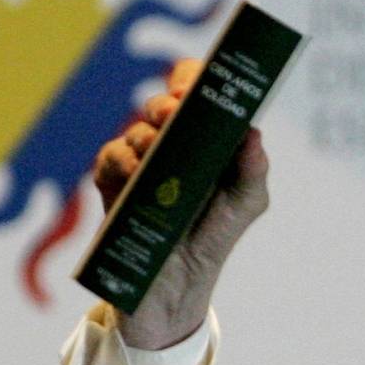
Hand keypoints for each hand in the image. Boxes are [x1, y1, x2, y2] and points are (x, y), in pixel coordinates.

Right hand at [93, 58, 269, 348]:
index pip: (194, 91)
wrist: (178, 283)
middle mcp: (171, 143)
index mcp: (204, 137)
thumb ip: (253, 168)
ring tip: (157, 152)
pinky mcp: (114, 184)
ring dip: (147, 136)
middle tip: (175, 115)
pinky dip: (122, 160)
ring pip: (137, 131)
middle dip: (168, 106)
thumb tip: (252, 130)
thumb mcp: (247, 202)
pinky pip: (110, 158)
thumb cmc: (215, 233)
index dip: (193, 81)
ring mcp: (140, 161)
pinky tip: (135, 172)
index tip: (195, 90)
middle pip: (162, 105)